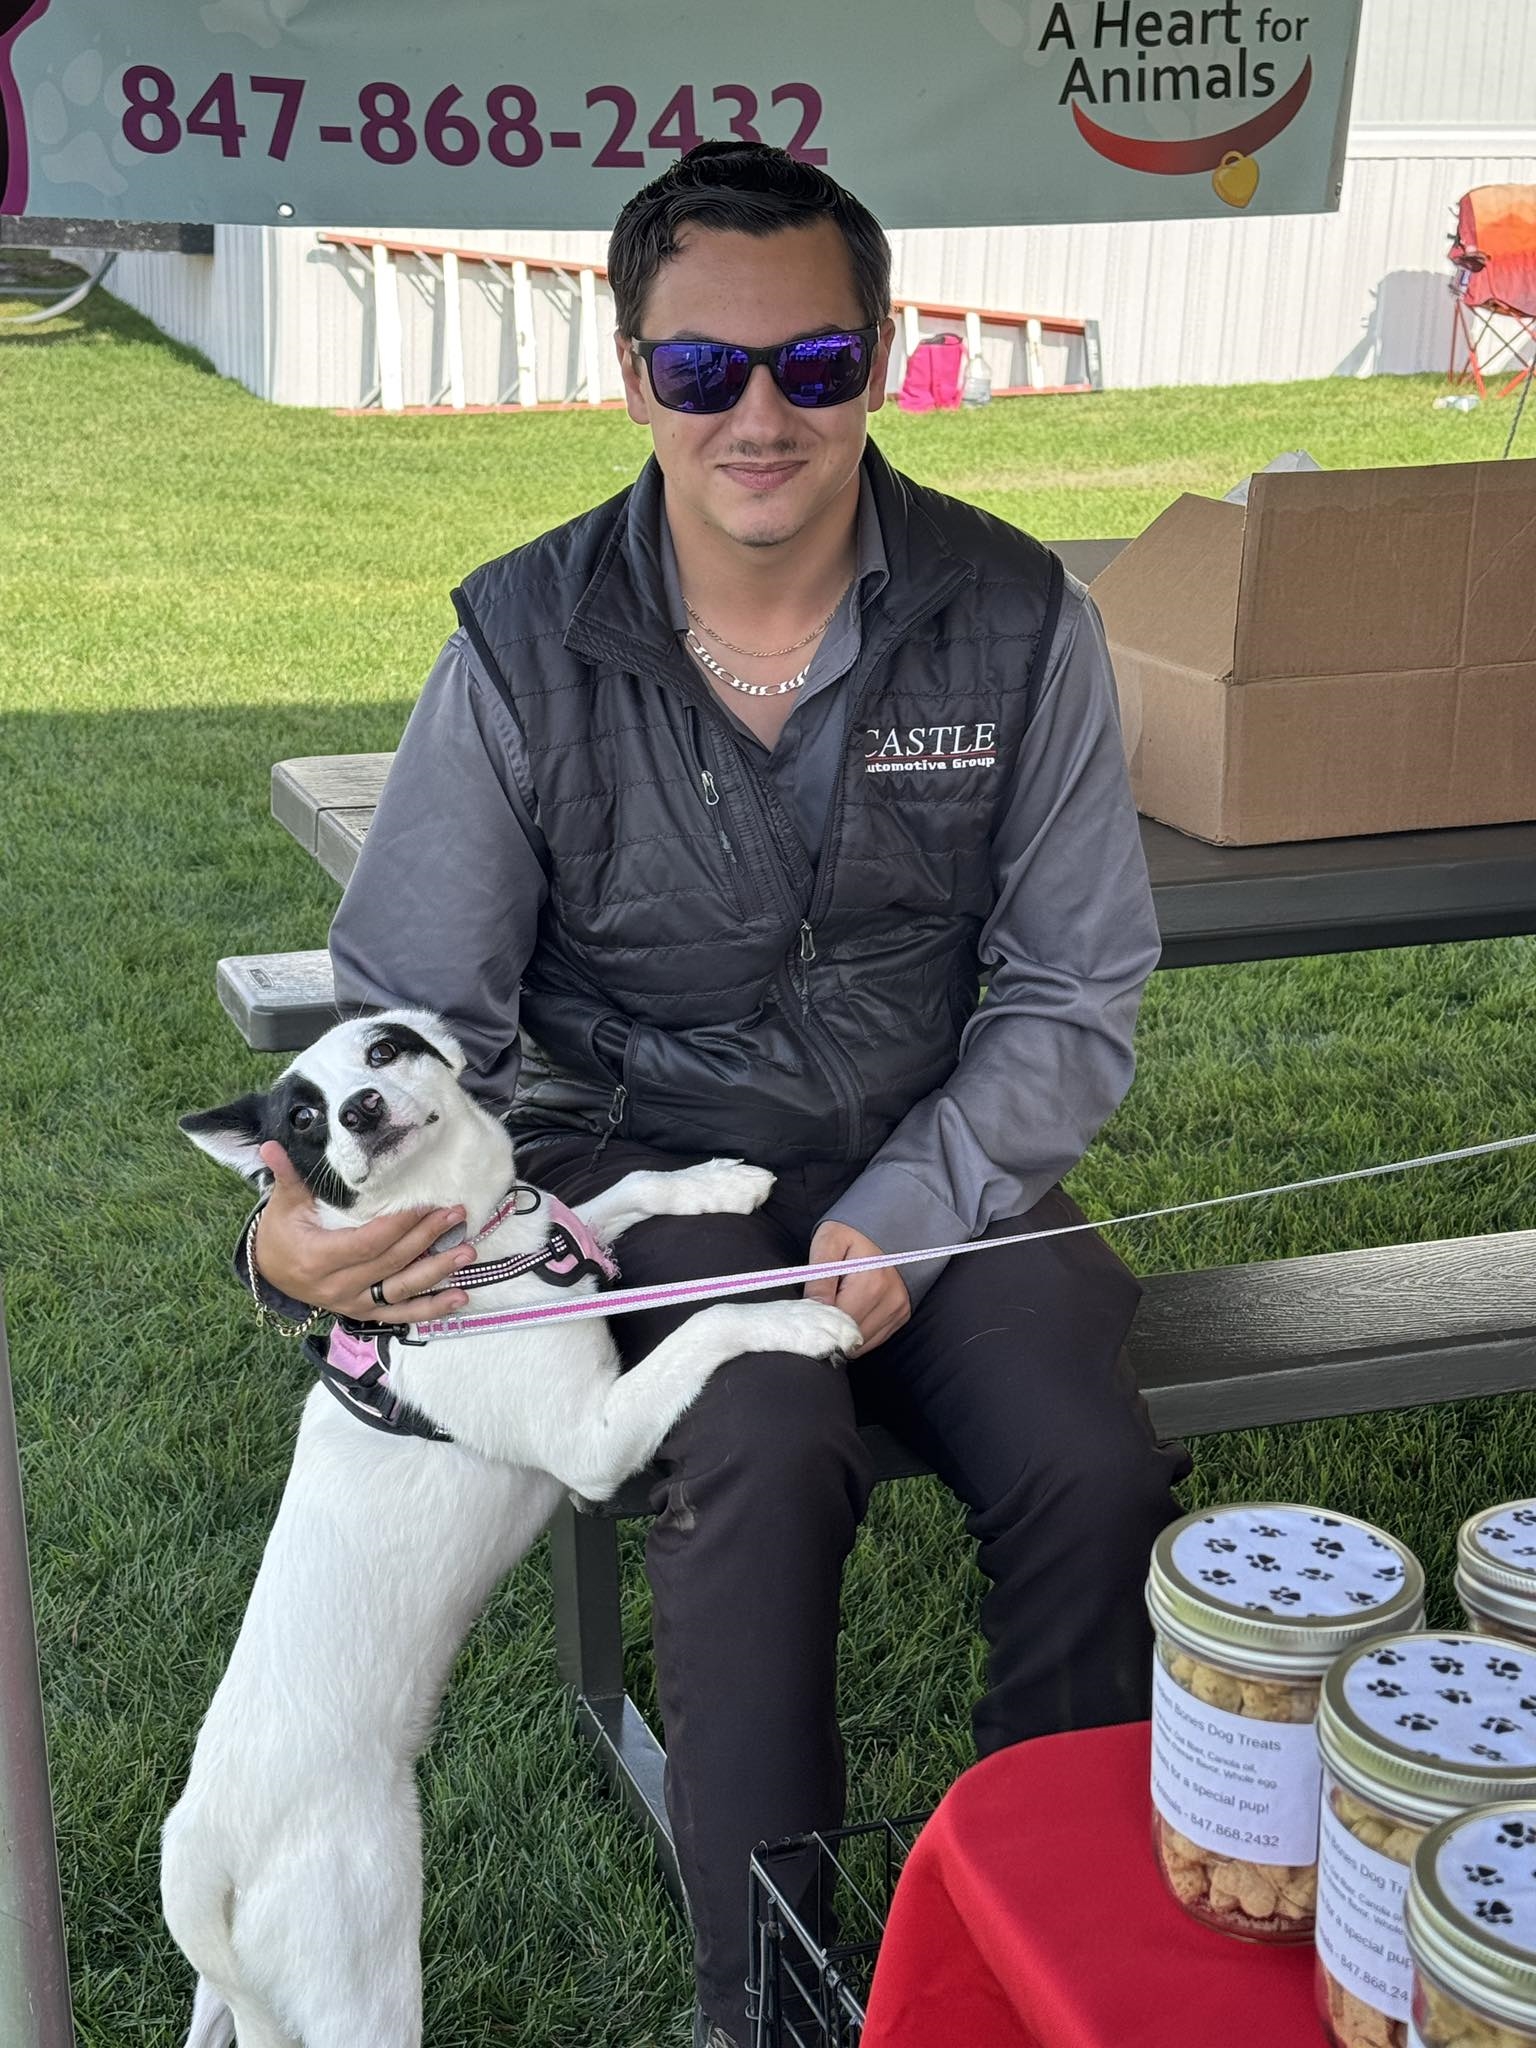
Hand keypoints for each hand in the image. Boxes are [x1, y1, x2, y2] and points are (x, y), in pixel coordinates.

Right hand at [251, 1142, 475, 1324]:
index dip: (400, 1226)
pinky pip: (400, 1313)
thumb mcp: (282, 1204)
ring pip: (401, 1291)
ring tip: (468, 1252)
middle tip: (456, 1215)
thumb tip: (271, 1145)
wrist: (269, 1273)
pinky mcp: (363, 1312)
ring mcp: (352, 1303)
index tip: (426, 1205)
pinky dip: (431, 1308)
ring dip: (437, 1272)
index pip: (368, 1242)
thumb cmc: (280, 1233)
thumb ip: (286, 1176)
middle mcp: (338, 1287)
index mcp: (319, 1258)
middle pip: (391, 1262)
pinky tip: (460, 1297)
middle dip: (427, 1238)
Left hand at [804, 1221, 909, 1354]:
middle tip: (818, 1308)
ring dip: (844, 1333)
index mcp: (871, 1283)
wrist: (890, 1224)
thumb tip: (812, 1311)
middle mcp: (890, 1301)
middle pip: (849, 1337)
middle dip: (829, 1328)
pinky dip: (858, 1333)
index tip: (805, 1312)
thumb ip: (819, 1278)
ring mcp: (898, 1310)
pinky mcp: (901, 1316)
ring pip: (861, 1344)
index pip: (837, 1323)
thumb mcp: (829, 1243)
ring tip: (836, 1305)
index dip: (816, 1322)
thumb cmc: (854, 1232)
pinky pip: (874, 1340)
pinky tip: (850, 1311)